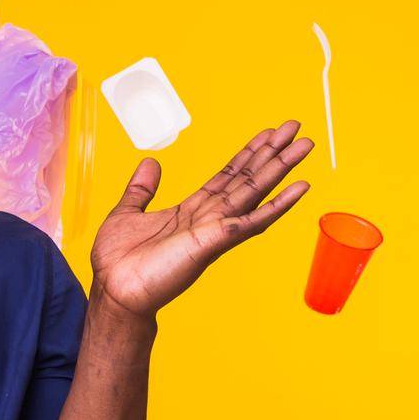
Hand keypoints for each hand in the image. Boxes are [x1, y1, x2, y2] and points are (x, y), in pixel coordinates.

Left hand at [90, 121, 312, 319]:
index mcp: (191, 211)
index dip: (248, 154)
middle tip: (295, 127)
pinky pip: (250, 222)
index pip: (227, 176)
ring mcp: (214, 230)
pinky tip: (299, 188)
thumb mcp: (127, 213)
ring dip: (280, 169)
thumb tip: (150, 162)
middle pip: (247, 179)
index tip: (268, 134)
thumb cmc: (119, 262)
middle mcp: (209, 219)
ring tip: (304, 145)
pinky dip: (276, 205)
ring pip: (254, 193)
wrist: (114, 292)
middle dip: (271, 154)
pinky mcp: (213, 242)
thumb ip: (141, 189)